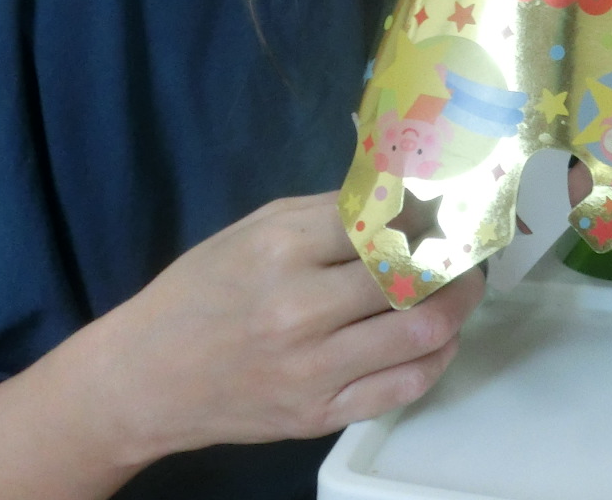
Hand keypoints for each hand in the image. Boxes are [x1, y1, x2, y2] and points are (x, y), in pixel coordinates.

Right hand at [89, 193, 484, 459]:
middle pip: (409, 276)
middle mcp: (299, 310)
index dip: (427, 211)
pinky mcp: (318, 416)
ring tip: (463, 287)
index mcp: (280, 251)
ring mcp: (311, 369)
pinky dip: (437, 358)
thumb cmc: (199, 293)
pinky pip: (403, 388)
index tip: (449, 206)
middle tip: (467, 245)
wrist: (143, 380)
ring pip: (420, 333)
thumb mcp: (252, 232)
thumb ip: (327, 213)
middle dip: (453, 256)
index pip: (381, 221)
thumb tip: (401, 196)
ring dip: (458, 305)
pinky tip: (441, 338)